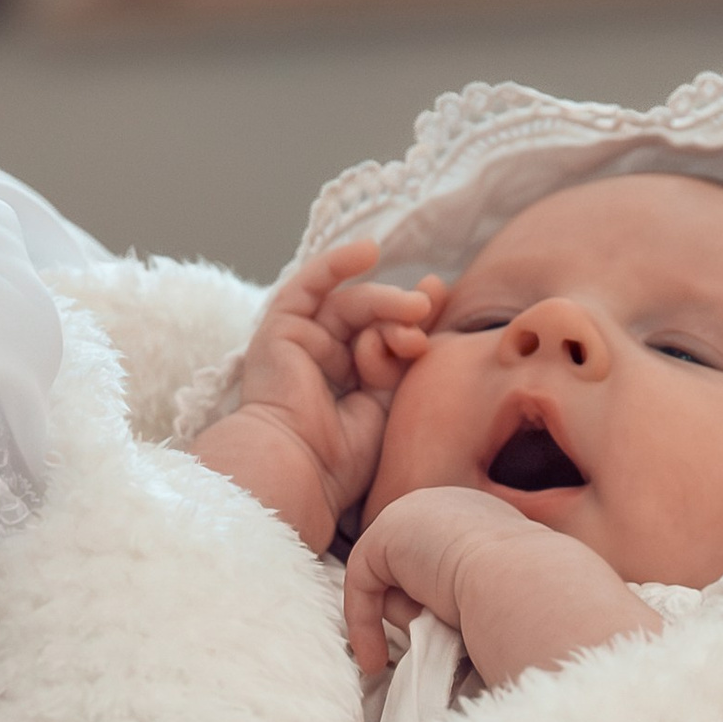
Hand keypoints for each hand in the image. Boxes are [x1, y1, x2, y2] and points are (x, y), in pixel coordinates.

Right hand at [193, 242, 436, 551]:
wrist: (302, 469)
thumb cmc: (345, 457)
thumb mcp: (392, 402)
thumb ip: (406, 358)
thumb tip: (429, 303)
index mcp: (351, 386)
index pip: (389, 339)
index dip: (415, 319)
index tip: (442, 303)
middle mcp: (325, 362)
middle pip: (373, 320)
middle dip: (403, 315)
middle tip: (425, 322)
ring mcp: (301, 344)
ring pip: (352, 306)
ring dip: (385, 301)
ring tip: (415, 309)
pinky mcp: (280, 330)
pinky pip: (308, 286)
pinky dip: (336, 264)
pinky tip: (369, 252)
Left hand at [343, 485, 654, 681]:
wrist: (530, 585)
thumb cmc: (537, 602)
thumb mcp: (510, 593)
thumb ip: (476, 595)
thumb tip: (447, 627)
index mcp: (485, 515)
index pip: (443, 557)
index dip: (432, 600)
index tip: (436, 640)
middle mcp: (449, 504)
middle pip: (411, 567)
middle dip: (413, 609)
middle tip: (421, 648)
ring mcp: (416, 511)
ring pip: (388, 578)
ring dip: (402, 616)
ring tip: (435, 634)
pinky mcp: (386, 533)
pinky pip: (361, 583)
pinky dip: (363, 623)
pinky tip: (376, 658)